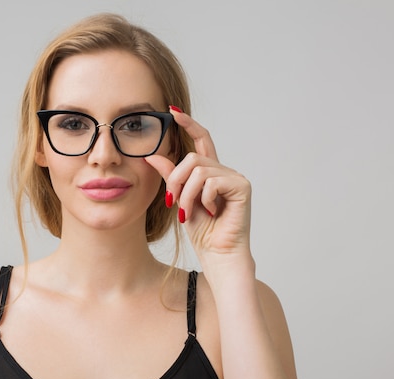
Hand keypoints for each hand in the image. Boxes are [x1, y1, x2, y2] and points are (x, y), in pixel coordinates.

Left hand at [145, 108, 252, 257]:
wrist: (217, 254)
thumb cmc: (202, 231)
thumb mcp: (179, 199)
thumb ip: (170, 176)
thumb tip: (151, 155)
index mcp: (210, 173)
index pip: (200, 140)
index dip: (188, 124)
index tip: (172, 111)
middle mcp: (223, 171)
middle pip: (192, 157)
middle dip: (176, 180)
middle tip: (172, 202)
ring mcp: (234, 177)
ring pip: (199, 171)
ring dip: (187, 195)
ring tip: (189, 213)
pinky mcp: (242, 187)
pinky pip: (211, 182)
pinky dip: (204, 199)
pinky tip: (212, 212)